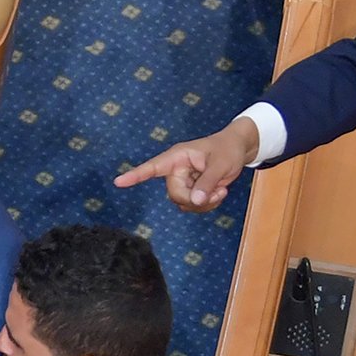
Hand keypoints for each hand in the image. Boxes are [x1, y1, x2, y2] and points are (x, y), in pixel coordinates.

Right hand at [113, 115, 258, 212]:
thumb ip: (208, 182)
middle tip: (217, 192)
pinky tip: (218, 193)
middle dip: (195, 198)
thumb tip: (195, 200)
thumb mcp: (221, 164)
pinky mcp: (190, 190)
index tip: (118, 182)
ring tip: (220, 190)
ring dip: (203, 203)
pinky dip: (207, 204)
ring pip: (184, 203)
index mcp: (177, 157)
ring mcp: (183, 181)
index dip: (135, 175)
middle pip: (174, 194)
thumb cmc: (227, 149)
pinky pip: (193, 206)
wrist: (237, 149)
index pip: (152, 167)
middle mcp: (176, 170)